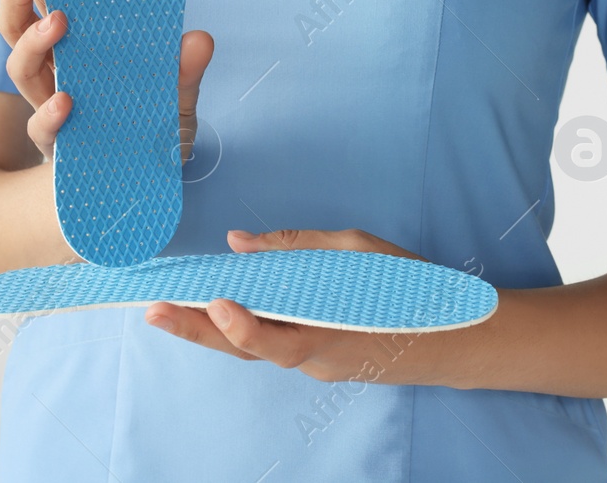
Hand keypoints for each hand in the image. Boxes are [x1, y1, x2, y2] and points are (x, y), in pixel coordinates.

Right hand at [0, 0, 213, 159]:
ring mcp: (50, 109)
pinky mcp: (56, 148)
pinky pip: (42, 128)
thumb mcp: (176, 100)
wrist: (145, 195)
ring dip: (34, 41)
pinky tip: (66, 102)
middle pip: (15, 27)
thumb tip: (199, 39)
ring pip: (20, 68)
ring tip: (58, 22)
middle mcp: (53, 75)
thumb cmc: (152, 135)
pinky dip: (50, 114)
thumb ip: (184, 73)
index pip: (44, 6)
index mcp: (76, 52)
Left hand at [144, 228, 434, 383]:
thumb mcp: (359, 251)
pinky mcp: (317, 356)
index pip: (276, 340)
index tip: (217, 302)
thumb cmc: (410, 288)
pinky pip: (272, 341)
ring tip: (170, 310)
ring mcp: (315, 363)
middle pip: (246, 350)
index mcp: (332, 334)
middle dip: (196, 331)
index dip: (242, 326)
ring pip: (254, 348)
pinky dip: (241, 327)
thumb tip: (239, 242)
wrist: (453, 337)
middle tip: (153, 312)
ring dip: (210, 330)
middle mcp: (316, 358)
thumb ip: (298, 247)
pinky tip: (219, 307)